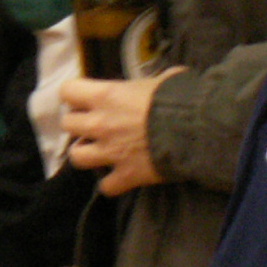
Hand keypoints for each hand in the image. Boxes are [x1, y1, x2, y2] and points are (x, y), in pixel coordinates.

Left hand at [61, 71, 178, 193]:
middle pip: (67, 124)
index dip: (74, 95)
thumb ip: (151, 82)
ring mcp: (110, 152)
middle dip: (78, 124)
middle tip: (93, 125)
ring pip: (76, 157)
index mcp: (106, 96)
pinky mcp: (126, 176)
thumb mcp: (163, 79)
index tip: (84, 98)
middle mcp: (100, 124)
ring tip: (99, 152)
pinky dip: (112, 183)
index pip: (68, 90)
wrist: (199, 130)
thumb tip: (164, 80)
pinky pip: (106, 186)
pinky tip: (120, 177)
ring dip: (86, 154)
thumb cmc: (181, 98)